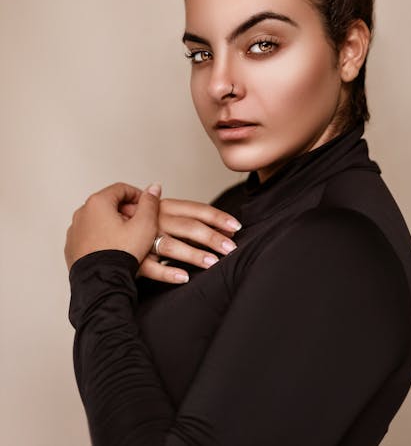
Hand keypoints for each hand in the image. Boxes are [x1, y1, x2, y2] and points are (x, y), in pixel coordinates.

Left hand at [65, 182, 160, 270]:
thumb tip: (154, 188)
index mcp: (97, 203)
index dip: (138, 196)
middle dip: (127, 212)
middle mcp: (82, 214)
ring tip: (129, 239)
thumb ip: (150, 202)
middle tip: (141, 225)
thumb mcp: (145, 225)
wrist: (102, 284)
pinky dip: (102, 238)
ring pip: (99, 220)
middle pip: (109, 204)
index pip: (121, 189)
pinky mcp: (72, 247)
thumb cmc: (120, 255)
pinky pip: (90, 236)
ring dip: (114, 225)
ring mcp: (75, 231)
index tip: (147, 207)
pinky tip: (115, 249)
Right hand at [120, 197, 241, 283]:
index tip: (236, 227)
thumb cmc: (138, 224)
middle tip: (232, 248)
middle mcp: (155, 220)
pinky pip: (151, 267)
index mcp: (164, 207)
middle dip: (212, 237)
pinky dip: (167, 272)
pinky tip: (184, 278)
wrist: (101, 232)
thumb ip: (187, 218)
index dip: (217, 217)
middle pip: (189, 227)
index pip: (196, 209)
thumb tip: (223, 227)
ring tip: (213, 263)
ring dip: (194, 254)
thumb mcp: (161, 215)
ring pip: (171, 245)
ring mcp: (143, 240)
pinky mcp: (133, 259)